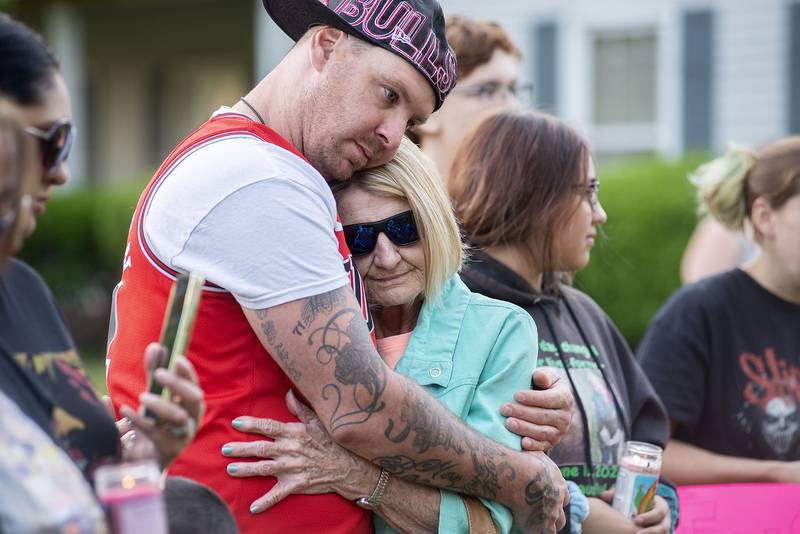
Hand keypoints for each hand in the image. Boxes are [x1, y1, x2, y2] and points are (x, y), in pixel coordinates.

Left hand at [118, 343, 204, 469]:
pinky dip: (141, 420)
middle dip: (178, 384)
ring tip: (142, 396)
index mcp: (190, 406)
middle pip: (194, 399)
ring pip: (179, 417)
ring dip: (162, 404)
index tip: (176, 358)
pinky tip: (125, 409)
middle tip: (159, 373)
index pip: (194, 385)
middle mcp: (191, 419)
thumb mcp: (152, 396)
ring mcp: (182, 436)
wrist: (143, 463)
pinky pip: (156, 433)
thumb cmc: (151, 425)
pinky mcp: (167, 450)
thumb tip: (155, 346)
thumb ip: (153, 373)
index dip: (188, 372)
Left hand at [223, 390, 378, 513]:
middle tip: (224, 449)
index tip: (236, 422)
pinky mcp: (296, 484)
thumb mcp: (319, 421)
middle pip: (260, 448)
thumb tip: (288, 392)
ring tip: (231, 469)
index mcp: (294, 433)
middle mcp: (290, 450)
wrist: (349, 466)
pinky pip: (278, 494)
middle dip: (241, 449)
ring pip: (263, 468)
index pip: (268, 426)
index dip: (252, 424)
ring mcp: (292, 468)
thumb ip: (301, 408)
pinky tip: (253, 507)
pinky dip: (265, 502)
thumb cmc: (333, 442)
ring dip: (246, 470)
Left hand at [502, 368, 572, 450]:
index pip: (549, 399)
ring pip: (542, 432)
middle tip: (504, 409)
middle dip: (523, 413)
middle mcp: (565, 417)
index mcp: (564, 398)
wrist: (545, 403)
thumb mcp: (545, 376)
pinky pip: (543, 446)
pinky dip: (533, 446)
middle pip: (543, 416)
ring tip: (508, 423)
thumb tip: (539, 376)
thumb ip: (543, 375)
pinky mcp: (552, 443)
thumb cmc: (542, 386)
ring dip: (524, 428)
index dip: (532, 398)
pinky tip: (521, 443)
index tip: (516, 395)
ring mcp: (559, 432)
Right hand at [510, 451, 568, 532]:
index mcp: (558, 484)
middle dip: (554, 513)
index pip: (563, 496)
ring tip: (538, 523)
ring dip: (549, 524)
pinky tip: (530, 529)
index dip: (556, 498)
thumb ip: (539, 459)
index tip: (547, 498)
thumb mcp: (536, 454)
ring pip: (557, 524)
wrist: (519, 474)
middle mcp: (558, 500)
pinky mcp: (541, 525)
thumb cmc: (523, 460)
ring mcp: (551, 513)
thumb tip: (534, 450)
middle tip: (543, 512)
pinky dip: (539, 532)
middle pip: (562, 512)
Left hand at [598, 490, 668, 533]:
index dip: (650, 516)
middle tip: (636, 533)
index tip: (637, 519)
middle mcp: (666, 519)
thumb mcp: (629, 495)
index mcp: (661, 505)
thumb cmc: (636, 501)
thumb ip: (617, 494)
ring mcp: (664, 529)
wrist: (642, 510)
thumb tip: (604, 495)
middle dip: (650, 531)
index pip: (660, 511)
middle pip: (663, 527)